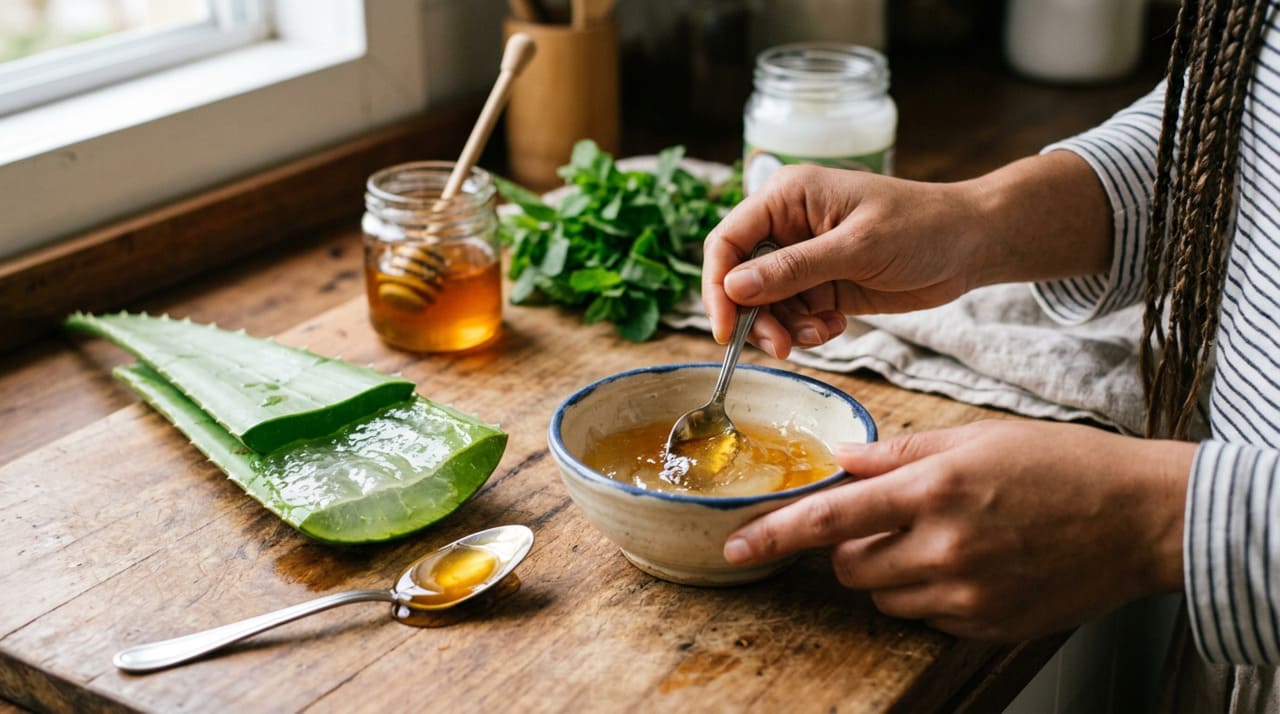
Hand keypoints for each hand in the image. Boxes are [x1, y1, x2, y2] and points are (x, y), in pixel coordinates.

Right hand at [702, 164, 986, 357]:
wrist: (971, 244)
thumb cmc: (922, 227)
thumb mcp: (857, 247)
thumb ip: (794, 268)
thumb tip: (735, 287)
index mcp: (787, 197)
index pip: (728, 241)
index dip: (718, 286)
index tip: (726, 330)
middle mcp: (787, 226)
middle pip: (740, 279)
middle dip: (757, 316)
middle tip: (781, 345)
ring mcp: (804, 258)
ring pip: (766, 304)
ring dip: (786, 327)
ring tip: (821, 332)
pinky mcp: (821, 285)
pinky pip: (793, 315)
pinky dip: (807, 330)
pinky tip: (836, 326)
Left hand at [723, 420, 1193, 640]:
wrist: (1141, 518)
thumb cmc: (1062, 465)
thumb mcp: (977, 437)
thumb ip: (901, 452)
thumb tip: (843, 459)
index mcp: (935, 489)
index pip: (831, 518)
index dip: (774, 534)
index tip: (736, 545)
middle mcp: (944, 547)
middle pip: (848, 566)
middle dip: (849, 545)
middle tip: (886, 520)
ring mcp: (967, 593)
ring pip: (882, 596)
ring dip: (887, 570)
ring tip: (937, 539)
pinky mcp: (988, 624)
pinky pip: (925, 617)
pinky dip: (927, 594)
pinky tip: (968, 563)